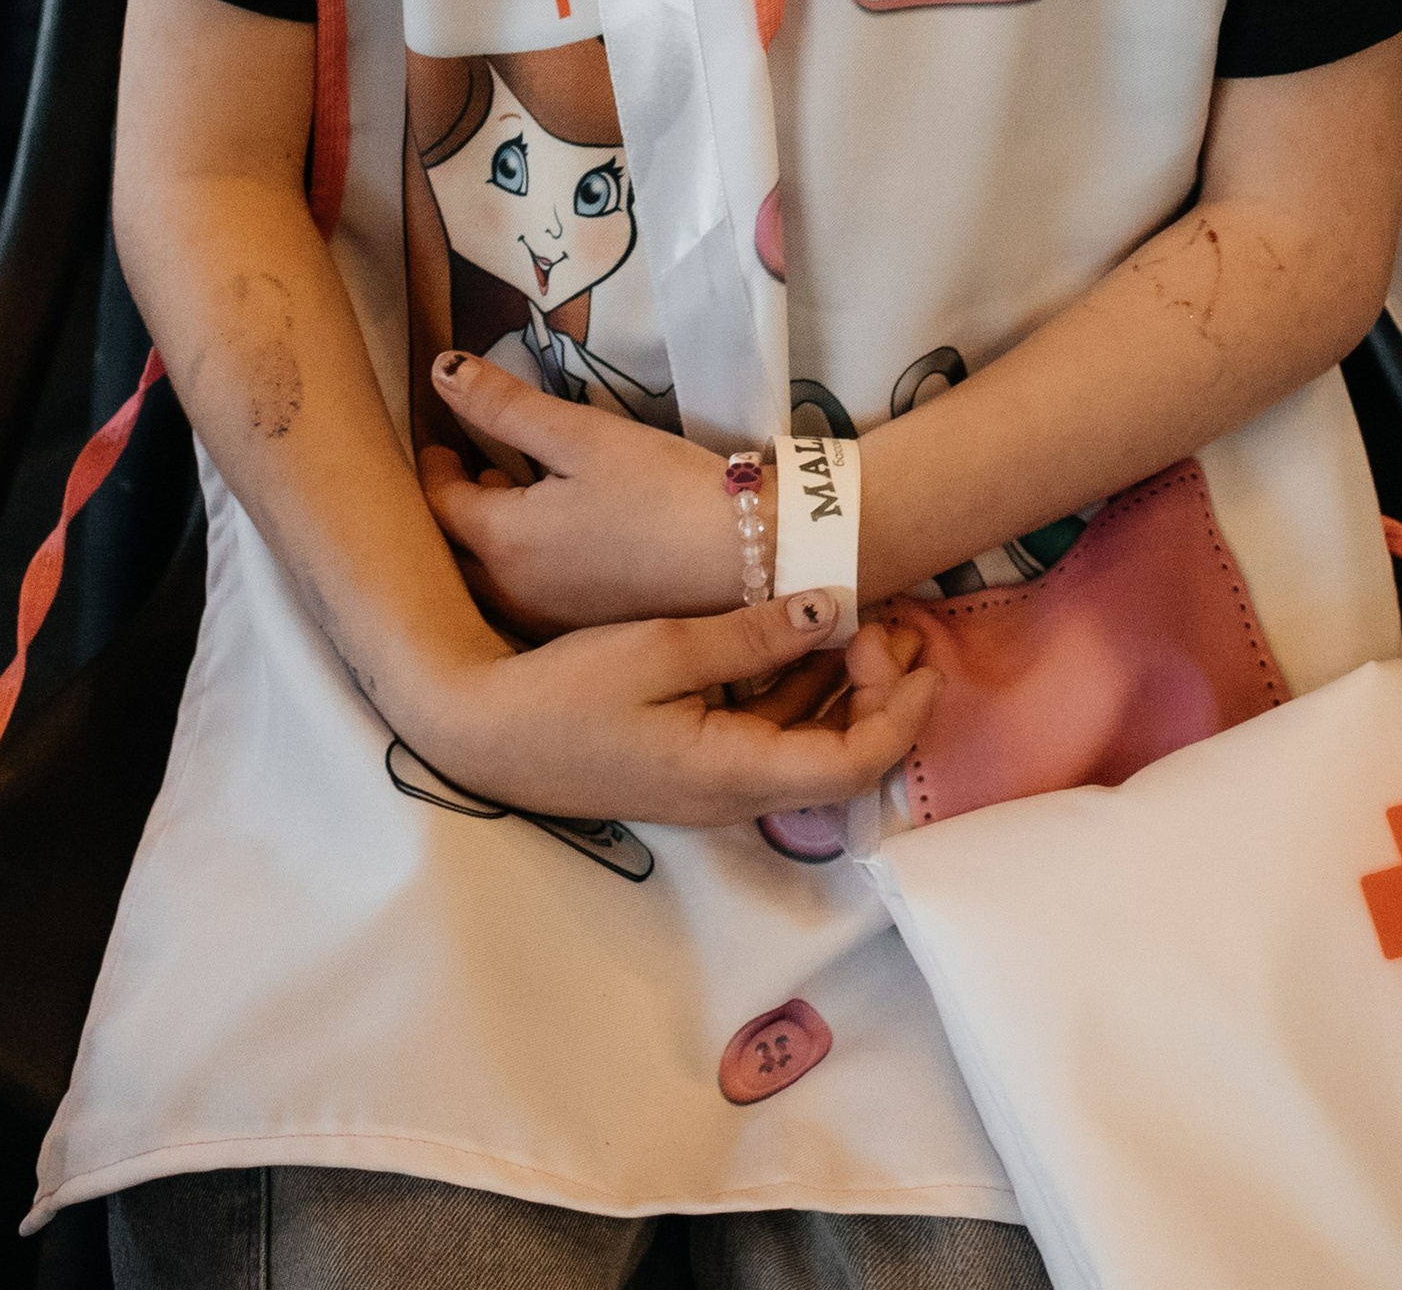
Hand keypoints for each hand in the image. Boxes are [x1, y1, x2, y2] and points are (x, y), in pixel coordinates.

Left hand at [421, 352, 764, 633]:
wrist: (748, 563)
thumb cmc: (664, 492)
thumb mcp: (583, 436)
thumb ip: (506, 405)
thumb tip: (440, 371)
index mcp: (503, 541)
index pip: (439, 502)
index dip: (432, 467)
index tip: (437, 440)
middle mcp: (510, 594)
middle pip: (450, 550)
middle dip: (449, 506)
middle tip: (462, 464)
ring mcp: (545, 623)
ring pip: (484, 581)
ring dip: (481, 539)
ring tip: (505, 493)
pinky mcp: (580, 634)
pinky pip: (521, 600)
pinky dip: (515, 566)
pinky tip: (550, 540)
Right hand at [424, 591, 931, 830]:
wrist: (482, 733)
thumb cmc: (565, 695)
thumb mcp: (662, 652)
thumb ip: (754, 635)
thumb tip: (835, 611)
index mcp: (734, 772)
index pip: (852, 766)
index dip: (901, 715)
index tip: (920, 654)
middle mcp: (734, 791)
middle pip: (839, 758)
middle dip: (881, 692)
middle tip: (895, 620)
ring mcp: (713, 780)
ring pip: (806, 742)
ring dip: (844, 687)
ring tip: (871, 618)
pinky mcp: (693, 760)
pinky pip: (769, 730)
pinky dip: (800, 687)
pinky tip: (808, 634)